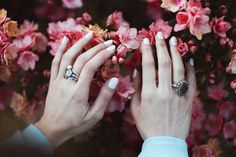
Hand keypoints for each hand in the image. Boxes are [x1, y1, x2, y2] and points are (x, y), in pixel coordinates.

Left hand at [35, 33, 118, 147]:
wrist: (52, 129)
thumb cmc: (75, 124)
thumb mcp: (94, 116)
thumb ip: (104, 98)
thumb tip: (114, 80)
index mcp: (79, 92)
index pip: (90, 67)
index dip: (101, 55)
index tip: (112, 48)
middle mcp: (67, 83)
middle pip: (81, 59)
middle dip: (96, 48)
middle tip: (107, 42)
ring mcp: (58, 80)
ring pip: (67, 57)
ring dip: (78, 44)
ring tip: (89, 34)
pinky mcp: (53, 81)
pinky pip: (55, 62)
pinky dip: (60, 49)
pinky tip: (65, 39)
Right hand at [131, 32, 195, 139]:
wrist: (165, 141)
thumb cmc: (147, 125)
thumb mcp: (135, 108)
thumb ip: (136, 88)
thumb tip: (137, 70)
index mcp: (149, 93)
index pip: (148, 66)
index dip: (147, 51)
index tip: (146, 40)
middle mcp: (164, 91)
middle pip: (164, 63)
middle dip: (161, 46)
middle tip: (160, 35)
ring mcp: (178, 95)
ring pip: (179, 69)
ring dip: (176, 53)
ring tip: (174, 41)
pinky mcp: (188, 100)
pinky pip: (191, 81)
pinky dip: (191, 69)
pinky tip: (189, 59)